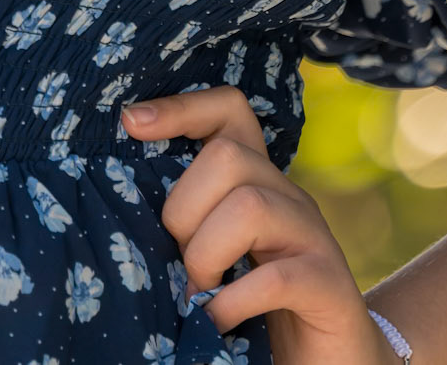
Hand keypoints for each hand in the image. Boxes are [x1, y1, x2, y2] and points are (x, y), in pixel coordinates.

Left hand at [120, 86, 394, 364]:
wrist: (329, 363)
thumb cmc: (256, 308)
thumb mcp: (219, 254)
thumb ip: (190, 225)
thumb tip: (116, 206)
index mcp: (258, 181)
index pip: (228, 111)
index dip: (181, 108)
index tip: (132, 123)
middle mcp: (288, 196)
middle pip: (228, 156)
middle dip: (185, 209)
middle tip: (182, 264)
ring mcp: (313, 237)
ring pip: (251, 206)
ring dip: (207, 254)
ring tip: (199, 293)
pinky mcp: (330, 286)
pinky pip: (277, 277)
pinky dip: (233, 301)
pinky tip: (217, 321)